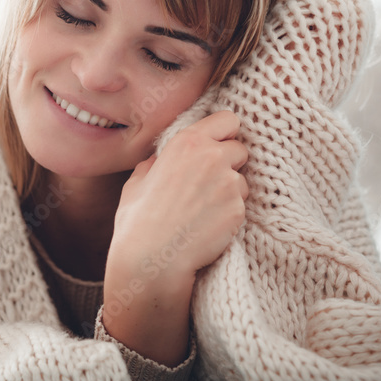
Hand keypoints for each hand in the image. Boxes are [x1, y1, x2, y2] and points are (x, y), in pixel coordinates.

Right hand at [101, 110, 248, 365]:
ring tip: (204, 209)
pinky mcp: (238, 210)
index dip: (224, 133)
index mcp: (186, 142)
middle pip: (240, 148)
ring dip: (231, 190)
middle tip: (210, 182)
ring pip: (243, 180)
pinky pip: (242, 206)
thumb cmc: (138, 222)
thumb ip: (155, 163)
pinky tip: (208, 225)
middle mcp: (212, 156)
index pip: (229, 119)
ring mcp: (229, 184)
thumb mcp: (137, 182)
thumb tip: (160, 160)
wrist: (151, 261)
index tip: (216, 146)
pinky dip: (230, 214)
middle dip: (230, 162)